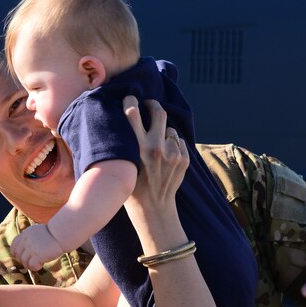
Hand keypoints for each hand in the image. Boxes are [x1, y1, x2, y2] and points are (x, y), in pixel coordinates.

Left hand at [11, 223, 62, 270]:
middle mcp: (26, 241)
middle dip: (23, 260)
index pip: (14, 245)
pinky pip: (32, 266)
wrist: (62, 234)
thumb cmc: (53, 234)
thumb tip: (25, 249)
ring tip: (38, 263)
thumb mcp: (38, 232)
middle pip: (18, 255)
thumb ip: (30, 238)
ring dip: (30, 265)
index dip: (16, 253)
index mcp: (25, 234)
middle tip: (31, 262)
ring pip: (24, 262)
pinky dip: (36, 267)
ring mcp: (31, 248)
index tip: (22, 257)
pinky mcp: (37, 255)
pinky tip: (42, 265)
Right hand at [121, 96, 187, 218]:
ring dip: (163, 133)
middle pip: (158, 112)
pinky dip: (172, 146)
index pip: (132, 113)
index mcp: (137, 148)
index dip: (131, 101)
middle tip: (149, 105)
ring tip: (156, 149)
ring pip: (169, 130)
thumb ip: (125, 142)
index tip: (130, 99)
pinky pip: (178, 142)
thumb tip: (126, 117)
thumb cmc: (132, 186)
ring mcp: (173, 153)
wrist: (154, 207)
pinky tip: (165, 160)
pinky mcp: (184, 159)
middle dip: (153, 105)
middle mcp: (156, 148)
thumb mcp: (122, 163)